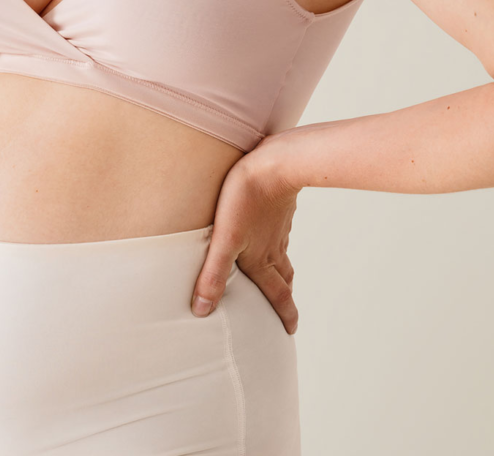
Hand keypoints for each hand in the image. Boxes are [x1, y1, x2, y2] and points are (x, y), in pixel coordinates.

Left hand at [190, 132, 300, 333]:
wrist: (275, 163)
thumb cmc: (247, 199)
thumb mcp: (225, 239)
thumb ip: (213, 274)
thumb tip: (203, 310)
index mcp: (262, 259)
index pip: (277, 294)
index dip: (284, 314)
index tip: (290, 330)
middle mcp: (274, 246)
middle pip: (284, 277)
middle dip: (286, 296)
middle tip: (289, 310)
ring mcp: (279, 225)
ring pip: (283, 254)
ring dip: (284, 270)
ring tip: (282, 276)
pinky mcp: (279, 205)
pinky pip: (281, 230)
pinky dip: (279, 241)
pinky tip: (273, 231)